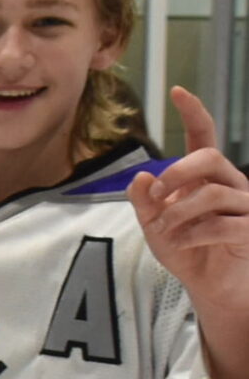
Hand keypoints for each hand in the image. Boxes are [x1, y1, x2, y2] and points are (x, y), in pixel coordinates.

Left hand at [133, 86, 248, 378]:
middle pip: (209, 158)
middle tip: (157, 193)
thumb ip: (146, 202)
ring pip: (211, 193)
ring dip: (178, 212)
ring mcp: (244, 207)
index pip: (203, 137)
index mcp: (207, 177)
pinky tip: (181, 244)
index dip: (193, 113)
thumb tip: (141, 178)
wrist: (210, 287)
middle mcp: (231, 184)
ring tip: (164, 230)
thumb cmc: (187, 251)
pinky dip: (193, 235)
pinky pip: (221, 225)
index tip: (178, 90)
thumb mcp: (155, 227)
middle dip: (178, 172)